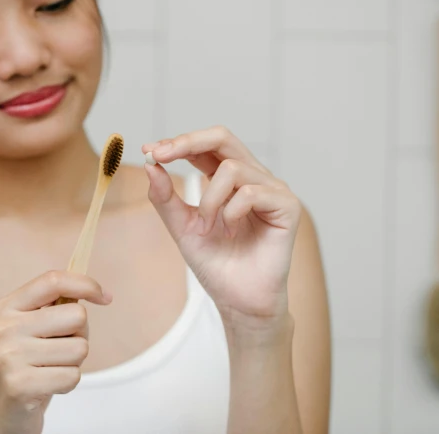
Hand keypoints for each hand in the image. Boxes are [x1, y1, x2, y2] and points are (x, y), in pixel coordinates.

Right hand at [0, 271, 111, 433]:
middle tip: (60, 348)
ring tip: (51, 367)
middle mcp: (4, 328)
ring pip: (79, 348)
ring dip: (74, 361)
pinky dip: (68, 382)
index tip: (104, 296)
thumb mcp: (33, 328)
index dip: (85, 284)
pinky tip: (49, 384)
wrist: (3, 411)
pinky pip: (72, 375)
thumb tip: (97, 292)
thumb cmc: (27, 364)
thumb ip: (57, 306)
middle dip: (80, 334)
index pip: (53, 281)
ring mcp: (9, 356)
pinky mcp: (19, 385)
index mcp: (7, 307)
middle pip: (76, 315)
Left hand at [143, 126, 300, 331]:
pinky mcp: (287, 206)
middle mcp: (252, 177)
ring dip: (209, 199)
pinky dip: (232, 212)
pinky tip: (231, 233)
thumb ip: (165, 198)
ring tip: (208, 227)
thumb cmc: (216, 265)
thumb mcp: (182, 227)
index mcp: (228, 179)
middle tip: (161, 155)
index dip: (178, 142)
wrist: (238, 301)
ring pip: (232, 168)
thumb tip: (151, 165)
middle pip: (223, 137)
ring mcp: (272, 189)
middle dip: (187, 142)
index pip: (206, 146)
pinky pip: (252, 192)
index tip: (150, 150)